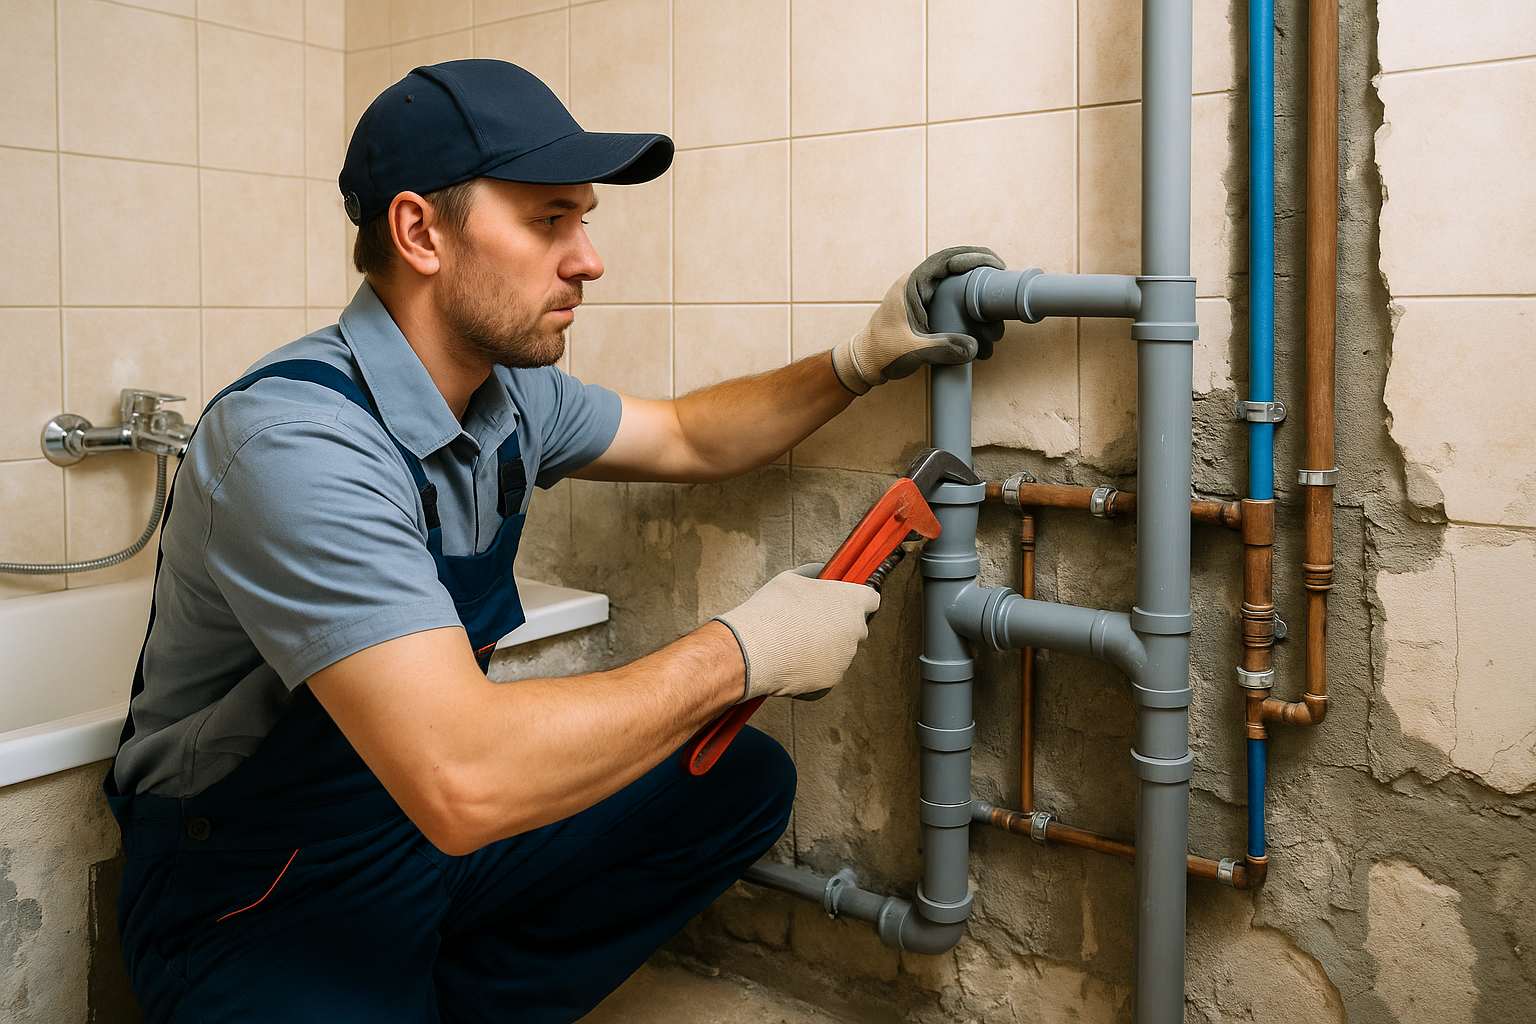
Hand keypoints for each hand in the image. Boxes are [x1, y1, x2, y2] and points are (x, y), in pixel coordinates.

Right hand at [712, 564, 880, 700]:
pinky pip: (826, 672)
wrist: (752, 651)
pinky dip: (812, 668)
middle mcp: (855, 631)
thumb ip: (815, 575)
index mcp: (851, 602)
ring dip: (824, 647)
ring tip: (792, 642)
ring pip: (839, 651)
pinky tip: (790, 661)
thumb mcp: (792, 579)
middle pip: (855, 627)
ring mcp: (845, 659)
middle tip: (811, 622)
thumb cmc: (771, 610)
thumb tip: (822, 573)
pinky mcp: (831, 681)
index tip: (844, 601)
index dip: (857, 599)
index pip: (871, 598)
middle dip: (839, 625)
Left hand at [831, 246, 1006, 394]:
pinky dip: (966, 298)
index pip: (943, 261)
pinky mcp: (925, 308)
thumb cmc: (882, 353)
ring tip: (995, 290)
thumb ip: (942, 348)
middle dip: (977, 266)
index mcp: (910, 286)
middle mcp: (916, 286)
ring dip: (973, 283)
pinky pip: (949, 295)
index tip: (992, 264)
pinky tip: (981, 309)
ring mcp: (920, 296)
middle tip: (1001, 271)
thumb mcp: (912, 351)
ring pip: (952, 280)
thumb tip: (974, 348)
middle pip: (951, 265)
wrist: (865, 363)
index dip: (969, 258)